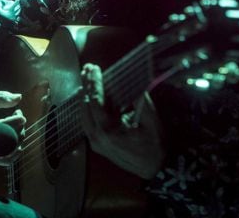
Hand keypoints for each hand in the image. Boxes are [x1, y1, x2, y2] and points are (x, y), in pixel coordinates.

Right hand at [0, 88, 25, 164]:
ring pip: (4, 153)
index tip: (20, 116)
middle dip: (16, 130)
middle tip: (19, 115)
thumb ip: (0, 97)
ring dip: (18, 139)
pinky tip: (19, 143)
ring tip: (19, 124)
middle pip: (1, 142)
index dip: (10, 123)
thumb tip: (18, 98)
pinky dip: (14, 154)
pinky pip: (3, 161)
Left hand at [80, 63, 164, 178]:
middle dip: (86, 86)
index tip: (94, 68)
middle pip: (85, 107)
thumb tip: (132, 80)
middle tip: (87, 68)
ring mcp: (95, 144)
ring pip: (83, 115)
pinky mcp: (97, 146)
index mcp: (108, 132)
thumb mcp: (151, 120)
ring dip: (85, 96)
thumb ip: (141, 99)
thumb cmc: (155, 146)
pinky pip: (88, 123)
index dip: (94, 83)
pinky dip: (88, 108)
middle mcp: (97, 138)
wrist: (155, 169)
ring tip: (87, 78)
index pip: (95, 102)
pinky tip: (89, 97)